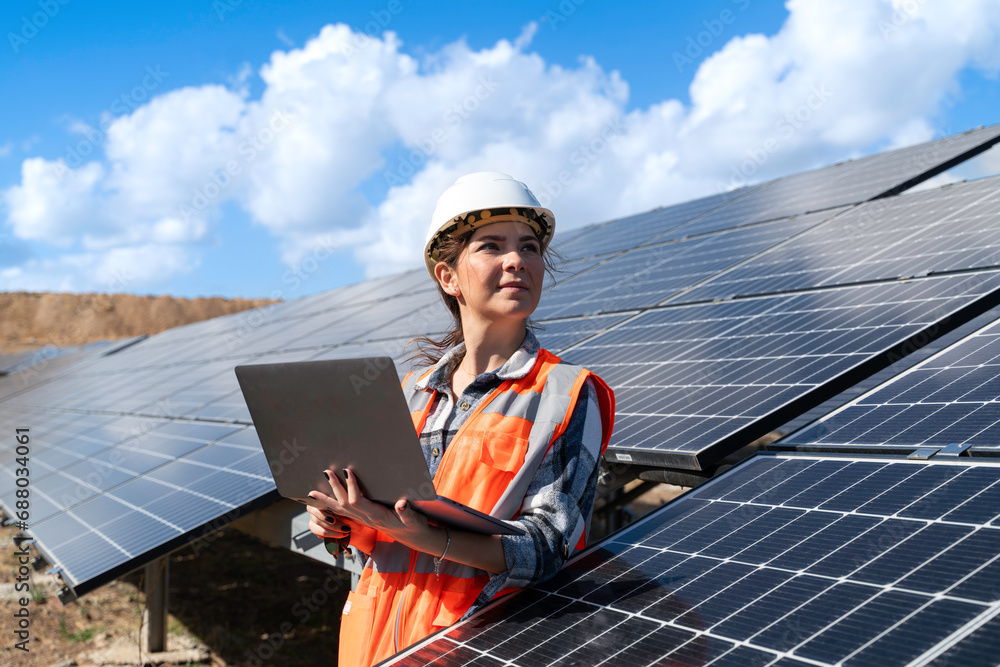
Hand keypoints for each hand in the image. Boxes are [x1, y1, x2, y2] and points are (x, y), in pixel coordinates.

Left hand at [303, 467, 439, 555]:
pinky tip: (324, 499)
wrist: (411, 537)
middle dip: (334, 489)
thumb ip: (407, 512)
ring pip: (340, 509)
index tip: (348, 471)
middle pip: (343, 505)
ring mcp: (362, 519)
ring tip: (312, 492)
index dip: (351, 487)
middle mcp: (366, 518)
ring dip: (326, 500)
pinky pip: (343, 511)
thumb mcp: (414, 520)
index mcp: (376, 516)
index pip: (358, 502)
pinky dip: (332, 504)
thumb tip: (401, 504)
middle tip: (326, 472)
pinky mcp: (362, 517)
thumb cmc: (413, 526)